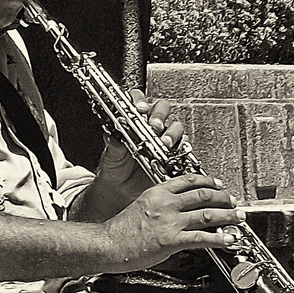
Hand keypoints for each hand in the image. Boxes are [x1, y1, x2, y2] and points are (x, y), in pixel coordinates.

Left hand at [92, 89, 185, 203]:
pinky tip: (173, 153)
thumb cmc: (115, 169)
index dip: (141, 101)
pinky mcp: (173, 154)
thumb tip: (111, 134)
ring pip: (175, 126)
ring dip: (172, 133)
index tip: (140, 108)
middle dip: (159, 115)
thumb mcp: (110, 156)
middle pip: (162, 108)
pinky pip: (182, 146)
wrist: (121, 191)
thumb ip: (113, 145)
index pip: (138, 101)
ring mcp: (163, 139)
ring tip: (164, 143)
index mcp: (133, 121)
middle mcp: (150, 127)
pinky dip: (180, 148)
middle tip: (155, 125)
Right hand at [101, 173, 245, 270]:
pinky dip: (219, 238)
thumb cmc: (120, 231)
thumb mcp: (140, 206)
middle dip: (223, 197)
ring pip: (207, 214)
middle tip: (234, 201)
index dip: (208, 181)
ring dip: (227, 216)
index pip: (188, 180)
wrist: (107, 244)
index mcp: (157, 192)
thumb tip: (177, 210)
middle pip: (203, 194)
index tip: (218, 184)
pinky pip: (201, 237)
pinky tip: (229, 239)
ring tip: (238, 218)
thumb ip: (160, 205)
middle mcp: (166, 203)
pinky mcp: (171, 240)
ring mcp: (169, 221)